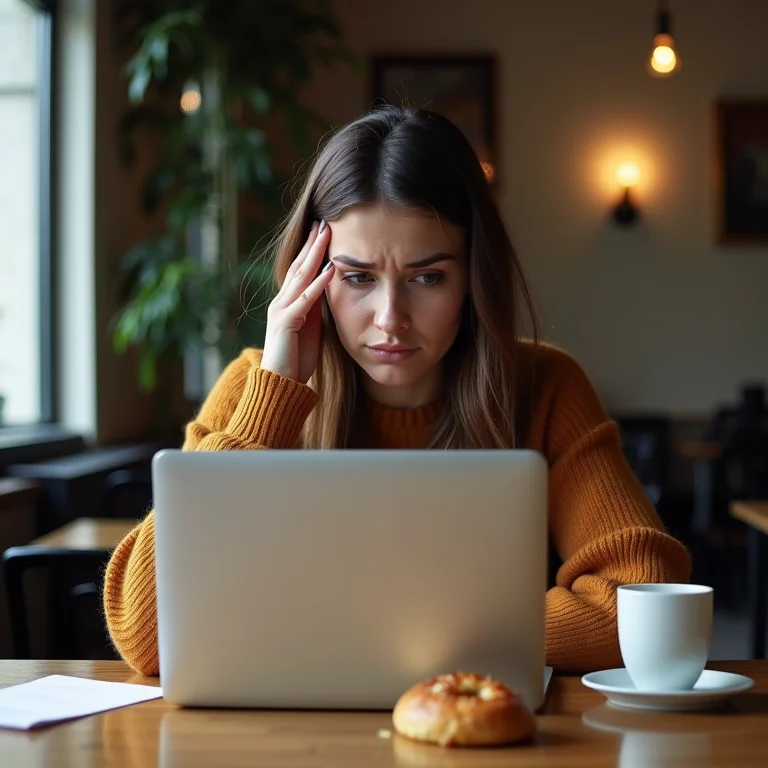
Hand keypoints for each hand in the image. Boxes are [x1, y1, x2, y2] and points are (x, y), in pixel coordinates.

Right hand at [260, 220, 334, 383]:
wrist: (281, 385)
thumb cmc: (296, 361)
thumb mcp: (311, 329)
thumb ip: (316, 309)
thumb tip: (328, 290)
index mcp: (287, 303)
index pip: (300, 270)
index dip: (311, 250)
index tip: (323, 231)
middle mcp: (280, 302)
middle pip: (298, 266)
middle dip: (311, 243)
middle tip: (324, 221)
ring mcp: (281, 310)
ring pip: (300, 276)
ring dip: (315, 254)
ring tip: (326, 233)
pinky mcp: (285, 322)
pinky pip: (305, 299)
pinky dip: (318, 283)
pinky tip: (330, 269)